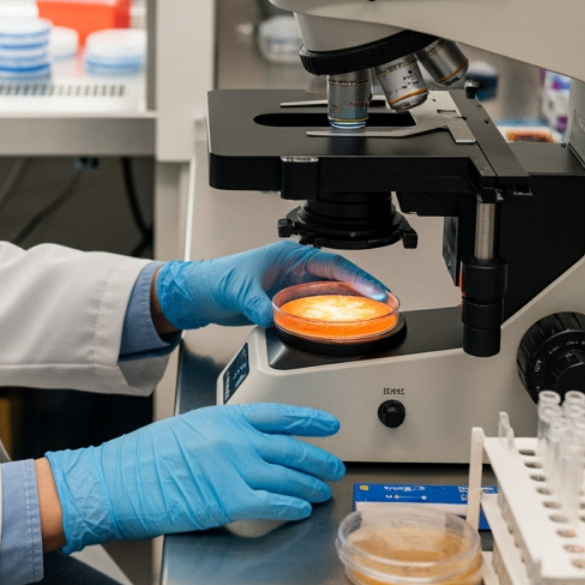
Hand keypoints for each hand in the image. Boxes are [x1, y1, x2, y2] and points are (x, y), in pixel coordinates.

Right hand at [44, 403, 344, 551]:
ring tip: (322, 490)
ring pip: (287, 476)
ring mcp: (233, 469)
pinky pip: (272, 503)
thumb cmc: (145, 457)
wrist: (120, 481)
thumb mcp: (188, 428)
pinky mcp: (229, 500)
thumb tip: (245, 442)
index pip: (278, 414)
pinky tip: (301, 508)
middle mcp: (234, 440)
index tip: (327, 423)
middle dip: (317, 458)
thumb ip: (222, 432)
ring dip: (309, 485)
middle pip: (290, 447)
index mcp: (224, 417)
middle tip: (333, 465)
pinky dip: (291, 506)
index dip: (308, 419)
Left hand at [152, 239, 388, 330]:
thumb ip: (258, 305)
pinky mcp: (285, 303)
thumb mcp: (240, 291)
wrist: (199, 295)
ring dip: (349, 306)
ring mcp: (291, 287)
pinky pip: (315, 311)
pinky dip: (329, 319)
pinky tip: (340, 329)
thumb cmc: (216, 279)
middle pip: (338, 279)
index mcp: (289, 256)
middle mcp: (294, 269)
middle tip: (385, 306)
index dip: (358, 277)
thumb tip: (274, 318)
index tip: (376, 291)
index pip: (333, 264)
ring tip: (371, 318)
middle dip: (363, 291)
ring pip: (329, 296)